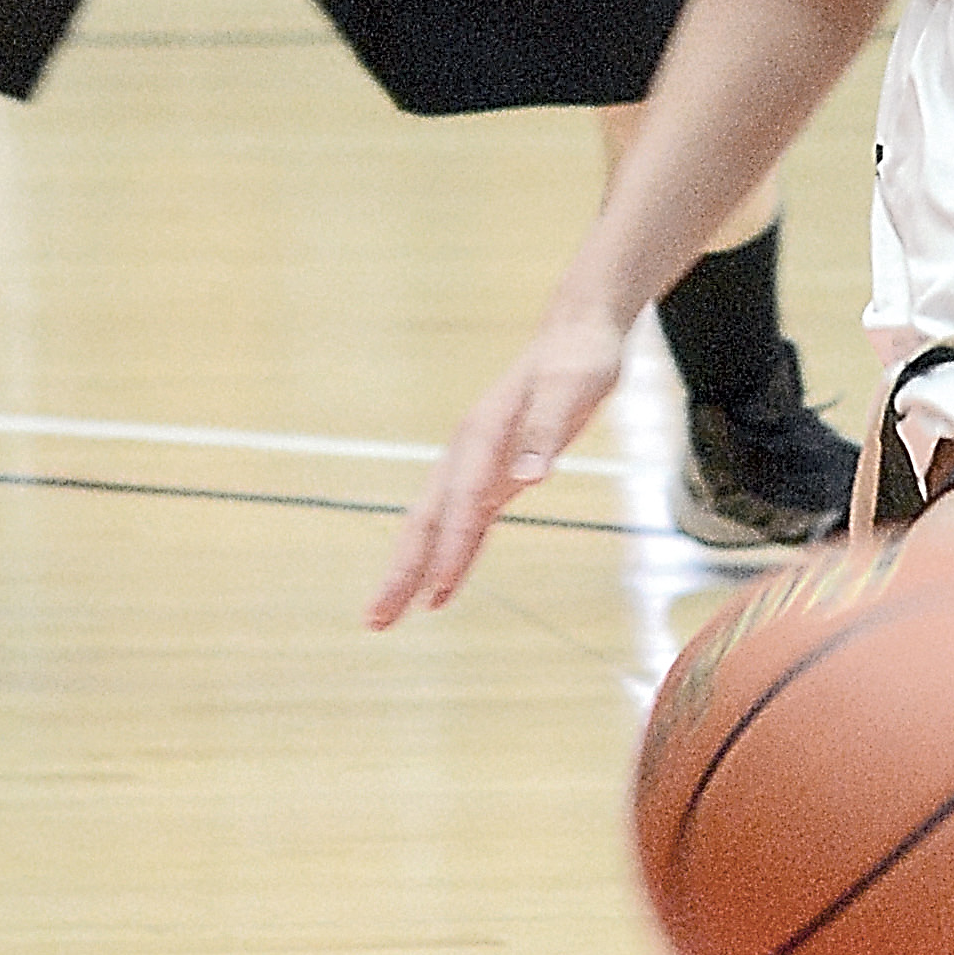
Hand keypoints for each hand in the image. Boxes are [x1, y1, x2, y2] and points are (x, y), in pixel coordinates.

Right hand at [368, 308, 632, 627]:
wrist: (575, 334)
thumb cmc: (578, 360)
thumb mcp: (574, 388)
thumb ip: (547, 431)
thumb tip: (530, 476)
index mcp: (484, 433)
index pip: (464, 500)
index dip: (452, 547)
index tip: (437, 592)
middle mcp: (469, 452)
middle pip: (427, 519)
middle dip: (402, 570)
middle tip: (375, 620)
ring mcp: (476, 464)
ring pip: (435, 525)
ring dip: (412, 571)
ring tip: (388, 617)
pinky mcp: (492, 473)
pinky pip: (462, 523)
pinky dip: (449, 557)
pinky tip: (440, 590)